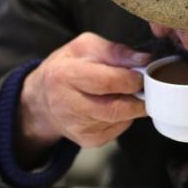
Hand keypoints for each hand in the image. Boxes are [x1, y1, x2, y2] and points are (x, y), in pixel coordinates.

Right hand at [17, 33, 149, 157]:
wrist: (43, 99)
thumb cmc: (66, 68)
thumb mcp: (84, 47)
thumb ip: (114, 51)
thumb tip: (142, 59)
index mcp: (64, 75)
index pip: (107, 82)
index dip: (131, 79)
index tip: (142, 74)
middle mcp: (68, 105)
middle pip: (116, 108)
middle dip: (138, 97)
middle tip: (145, 87)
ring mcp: (78, 127)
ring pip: (120, 119)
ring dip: (132, 106)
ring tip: (126, 93)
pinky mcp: (87, 140)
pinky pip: (118, 129)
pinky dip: (124, 117)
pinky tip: (114, 106)